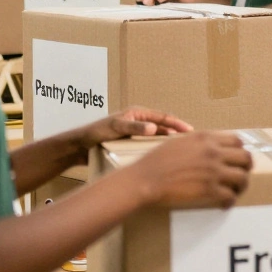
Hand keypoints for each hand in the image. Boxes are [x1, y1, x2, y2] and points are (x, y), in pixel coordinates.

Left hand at [74, 108, 192, 161]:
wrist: (80, 146)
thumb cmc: (95, 132)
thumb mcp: (116, 127)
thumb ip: (134, 127)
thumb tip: (154, 128)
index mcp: (138, 113)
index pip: (163, 117)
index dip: (177, 123)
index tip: (190, 131)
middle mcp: (139, 122)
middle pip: (163, 126)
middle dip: (177, 132)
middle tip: (191, 142)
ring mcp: (136, 132)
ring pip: (158, 136)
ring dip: (168, 141)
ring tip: (181, 150)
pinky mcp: (132, 142)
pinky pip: (150, 144)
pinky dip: (159, 148)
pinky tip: (163, 157)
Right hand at [130, 132, 251, 208]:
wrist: (146, 179)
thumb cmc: (156, 161)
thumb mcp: (179, 141)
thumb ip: (198, 142)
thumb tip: (208, 145)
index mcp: (206, 138)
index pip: (238, 141)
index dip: (240, 151)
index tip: (237, 159)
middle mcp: (213, 152)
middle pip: (246, 158)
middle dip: (246, 168)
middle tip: (240, 176)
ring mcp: (213, 171)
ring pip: (243, 178)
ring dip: (241, 186)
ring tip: (235, 191)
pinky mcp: (209, 190)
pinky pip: (230, 196)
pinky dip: (230, 201)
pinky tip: (225, 204)